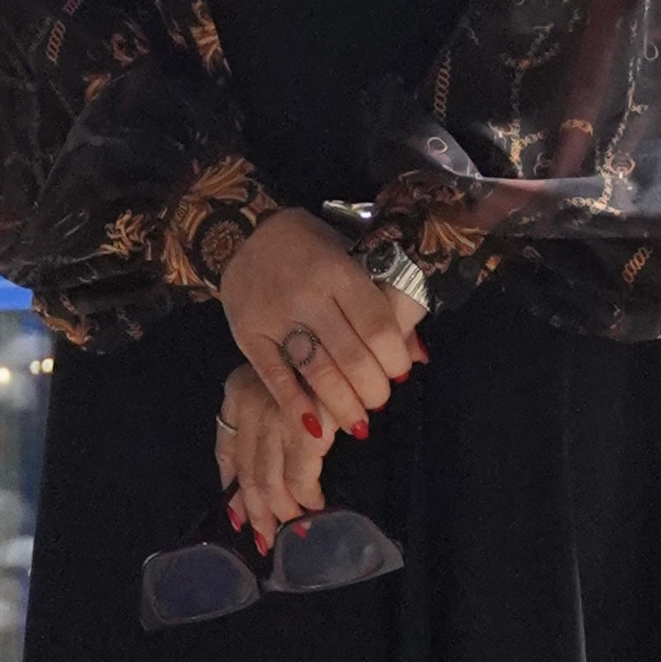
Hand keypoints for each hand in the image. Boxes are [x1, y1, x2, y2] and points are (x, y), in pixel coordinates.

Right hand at [214, 204, 421, 446]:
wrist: (242, 231)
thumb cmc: (309, 247)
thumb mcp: (351, 258)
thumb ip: (383, 304)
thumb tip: (418, 356)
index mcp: (338, 272)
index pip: (377, 327)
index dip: (394, 359)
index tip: (400, 373)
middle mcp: (308, 295)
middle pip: (351, 356)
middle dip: (373, 389)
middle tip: (379, 400)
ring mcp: (275, 317)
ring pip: (317, 372)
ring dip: (343, 405)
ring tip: (357, 423)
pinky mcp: (248, 335)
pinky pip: (275, 378)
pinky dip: (296, 406)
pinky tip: (315, 429)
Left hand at [214, 362, 326, 552]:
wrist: (356, 335)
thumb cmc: (324, 357)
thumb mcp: (287, 383)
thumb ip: (271, 421)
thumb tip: (254, 475)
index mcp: (238, 390)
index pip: (225, 445)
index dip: (229, 482)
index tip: (233, 508)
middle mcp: (249, 404)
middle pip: (246, 470)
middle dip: (254, 509)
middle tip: (264, 537)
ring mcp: (275, 418)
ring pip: (269, 481)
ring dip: (280, 512)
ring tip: (293, 530)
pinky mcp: (305, 431)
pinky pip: (300, 480)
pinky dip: (307, 498)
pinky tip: (316, 506)